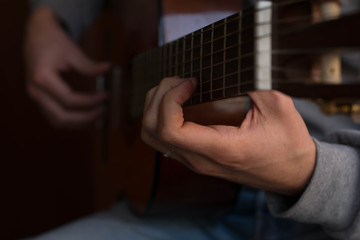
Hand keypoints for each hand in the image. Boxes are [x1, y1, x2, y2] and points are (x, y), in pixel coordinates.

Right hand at [25, 7, 109, 127]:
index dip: (90, 101)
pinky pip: (54, 116)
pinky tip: (87, 115)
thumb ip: (89, 65)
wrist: (36, 34)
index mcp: (42, 78)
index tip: (105, 96)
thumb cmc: (53, 40)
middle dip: (85, 118)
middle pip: (61, 117)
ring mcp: (35, 97)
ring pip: (57, 121)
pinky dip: (71, 120)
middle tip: (103, 111)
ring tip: (97, 116)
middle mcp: (35, 91)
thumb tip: (107, 68)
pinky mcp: (39, 99)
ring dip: (78, 123)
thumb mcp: (73, 51)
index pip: (69, 100)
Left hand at [142, 77, 315, 195]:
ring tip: (176, 89)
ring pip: (152, 137)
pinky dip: (162, 116)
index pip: (169, 130)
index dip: (170, 99)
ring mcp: (195, 161)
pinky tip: (180, 102)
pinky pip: (163, 140)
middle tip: (181, 81)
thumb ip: (254, 82)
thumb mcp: (279, 108)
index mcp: (219, 149)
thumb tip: (234, 60)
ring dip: (156, 107)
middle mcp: (200, 160)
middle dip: (159, 98)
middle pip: (152, 131)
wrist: (292, 176)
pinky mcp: (195, 158)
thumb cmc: (288, 145)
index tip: (191, 82)